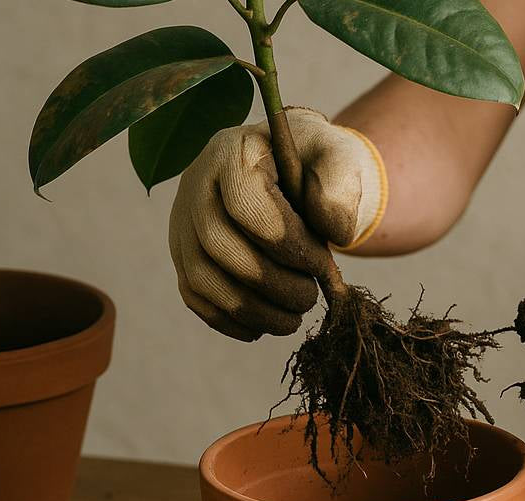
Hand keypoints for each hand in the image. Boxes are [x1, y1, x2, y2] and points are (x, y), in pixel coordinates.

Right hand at [168, 107, 385, 340]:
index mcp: (233, 151)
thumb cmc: (317, 164)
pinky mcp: (184, 253)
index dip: (287, 243)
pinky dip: (230, 320)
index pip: (245, 203)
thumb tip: (332, 234)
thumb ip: (340, 188)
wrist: (296, 171)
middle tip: (310, 297)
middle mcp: (196, 184)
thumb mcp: (338, 159)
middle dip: (271, 283)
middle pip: (218, 244)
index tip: (323, 264)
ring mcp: (184, 221)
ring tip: (293, 318)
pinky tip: (265, 326)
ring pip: (201, 277)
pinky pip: (195, 296)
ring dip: (251, 310)